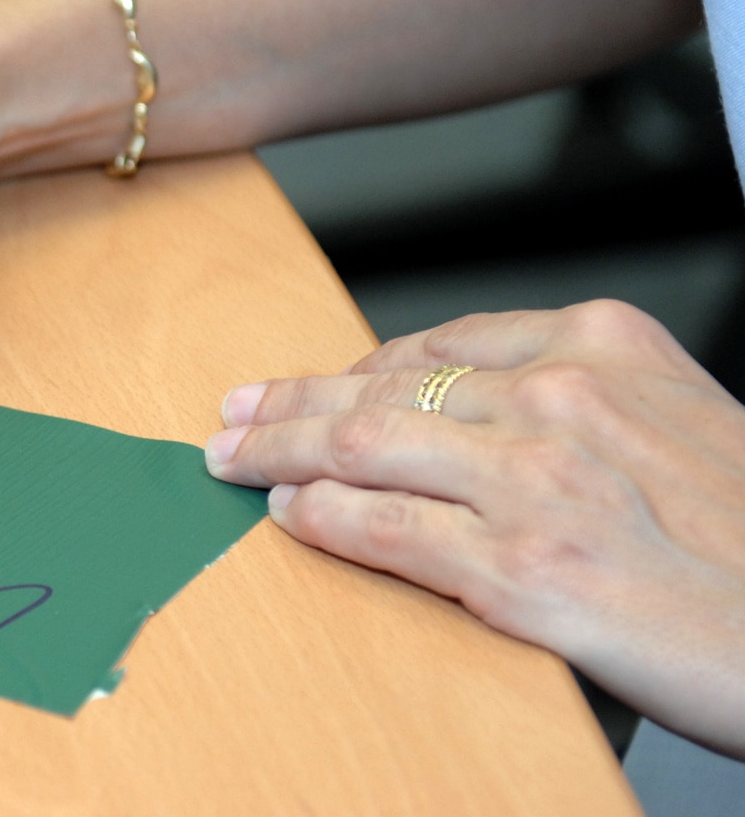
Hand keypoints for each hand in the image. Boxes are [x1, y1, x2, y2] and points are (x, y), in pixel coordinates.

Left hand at [203, 300, 744, 757]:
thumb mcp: (682, 424)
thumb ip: (587, 403)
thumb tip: (478, 410)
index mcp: (605, 345)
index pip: (438, 345)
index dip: (355, 365)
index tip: (311, 380)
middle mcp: (562, 398)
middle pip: (383, 385)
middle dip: (291, 399)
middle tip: (232, 409)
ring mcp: (535, 481)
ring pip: (363, 443)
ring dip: (276, 448)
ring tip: (230, 456)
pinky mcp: (521, 568)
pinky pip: (384, 528)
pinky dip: (321, 516)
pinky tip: (286, 513)